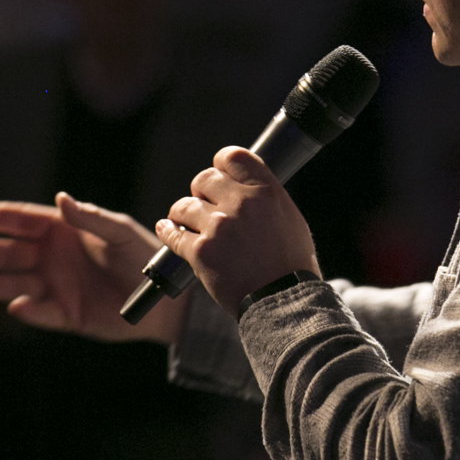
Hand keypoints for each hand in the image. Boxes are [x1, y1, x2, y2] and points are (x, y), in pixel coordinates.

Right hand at [0, 192, 185, 344]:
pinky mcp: (65, 315)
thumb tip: (61, 198)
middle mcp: (52, 257)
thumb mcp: (119, 232)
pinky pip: (41, 312)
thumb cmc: (143, 256)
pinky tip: (14, 306)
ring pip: (14, 283)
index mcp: (62, 231)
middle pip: (7, 252)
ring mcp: (56, 286)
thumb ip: (90, 218)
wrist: (164, 298)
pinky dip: (28, 310)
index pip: (21, 222)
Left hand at [157, 147, 317, 316]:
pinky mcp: (201, 251)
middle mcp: (241, 203)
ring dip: (182, 213)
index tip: (218, 175)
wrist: (283, 302)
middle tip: (204, 205)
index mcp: (266, 192)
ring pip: (183, 205)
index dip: (220, 164)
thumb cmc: (291, 265)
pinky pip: (172, 233)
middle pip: (204, 178)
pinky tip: (168, 230)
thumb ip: (265, 198)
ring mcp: (219, 227)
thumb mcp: (290, 219)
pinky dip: (168, 231)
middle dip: (201, 191)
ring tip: (186, 222)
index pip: (232, 157)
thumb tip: (244, 187)